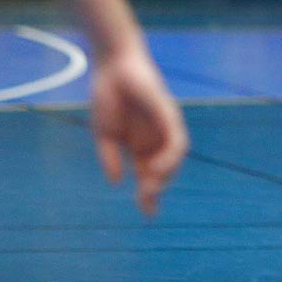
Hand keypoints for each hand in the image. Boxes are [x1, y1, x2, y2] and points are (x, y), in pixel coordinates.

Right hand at [88, 43, 187, 216]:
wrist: (112, 67)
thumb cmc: (108, 97)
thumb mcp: (104, 134)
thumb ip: (109, 157)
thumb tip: (116, 181)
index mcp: (140, 145)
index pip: (148, 175)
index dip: (149, 196)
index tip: (148, 214)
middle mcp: (155, 138)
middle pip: (163, 171)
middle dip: (156, 189)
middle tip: (146, 202)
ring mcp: (164, 127)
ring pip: (174, 158)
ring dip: (165, 175)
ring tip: (151, 189)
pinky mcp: (169, 115)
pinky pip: (177, 140)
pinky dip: (170, 156)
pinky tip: (157, 166)